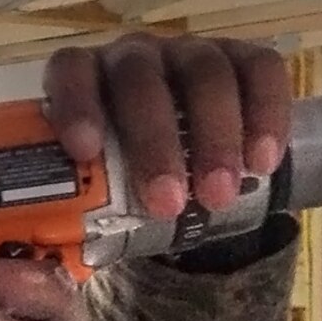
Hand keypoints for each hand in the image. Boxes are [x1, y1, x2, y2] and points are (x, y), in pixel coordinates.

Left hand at [44, 32, 291, 219]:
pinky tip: (265, 163)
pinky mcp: (243, 59)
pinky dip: (265, 114)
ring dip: (214, 137)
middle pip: (141, 80)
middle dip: (156, 143)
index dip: (75, 104)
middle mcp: (136, 58)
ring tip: (219, 197)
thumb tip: (56, 267)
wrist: (185, 170)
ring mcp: (190, 53)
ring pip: (204, 74)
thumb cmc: (127, 185)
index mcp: (87, 81)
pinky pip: (260, 71)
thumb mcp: (99, 196)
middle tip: (168, 204)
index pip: (71, 71)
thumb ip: (80, 213)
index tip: (84, 152)